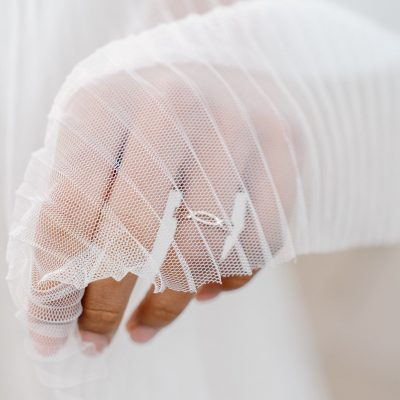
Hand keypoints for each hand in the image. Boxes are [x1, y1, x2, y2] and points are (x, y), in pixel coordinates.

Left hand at [24, 64, 295, 354]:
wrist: (215, 58)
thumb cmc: (143, 108)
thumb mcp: (95, 132)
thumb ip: (72, 200)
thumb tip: (62, 297)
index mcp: (106, 102)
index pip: (70, 211)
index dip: (55, 286)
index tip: (54, 329)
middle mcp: (174, 106)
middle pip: (133, 234)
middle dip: (106, 305)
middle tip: (95, 337)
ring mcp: (237, 124)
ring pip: (203, 247)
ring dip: (168, 305)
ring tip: (146, 324)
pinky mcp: (284, 144)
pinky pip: (261, 239)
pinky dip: (230, 279)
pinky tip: (204, 289)